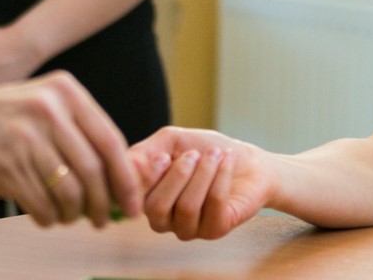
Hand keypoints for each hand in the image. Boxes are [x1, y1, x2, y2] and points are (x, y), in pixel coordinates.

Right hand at [0, 71, 141, 227]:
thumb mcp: (37, 106)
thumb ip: (75, 130)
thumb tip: (118, 175)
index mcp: (64, 92)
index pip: (111, 140)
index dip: (126, 177)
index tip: (134, 201)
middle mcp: (48, 110)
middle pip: (95, 169)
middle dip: (105, 202)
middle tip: (104, 220)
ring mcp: (26, 138)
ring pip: (71, 191)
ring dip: (75, 214)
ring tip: (69, 218)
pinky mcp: (4, 167)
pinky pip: (42, 204)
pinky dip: (49, 217)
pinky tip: (45, 216)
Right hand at [130, 128, 273, 239]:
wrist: (248, 161)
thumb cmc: (206, 150)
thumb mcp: (172, 141)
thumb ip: (146, 151)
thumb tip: (124, 164)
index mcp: (148, 198)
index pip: (131, 199)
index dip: (146, 178)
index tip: (164, 156)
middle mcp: (164, 219)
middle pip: (155, 208)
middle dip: (178, 175)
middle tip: (195, 153)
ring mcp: (189, 228)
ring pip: (186, 207)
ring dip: (203, 173)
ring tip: (215, 154)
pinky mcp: (215, 230)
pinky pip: (213, 205)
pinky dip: (221, 177)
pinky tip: (226, 162)